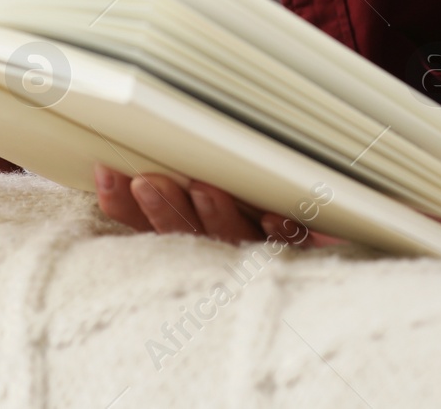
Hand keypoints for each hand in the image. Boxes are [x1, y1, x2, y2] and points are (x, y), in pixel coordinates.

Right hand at [93, 164, 342, 247]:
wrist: (333, 282)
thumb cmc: (261, 227)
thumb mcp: (213, 205)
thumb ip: (173, 193)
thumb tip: (121, 158)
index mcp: (193, 241)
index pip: (150, 225)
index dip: (126, 205)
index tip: (107, 176)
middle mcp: (223, 255)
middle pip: (186, 234)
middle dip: (164, 208)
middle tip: (146, 181)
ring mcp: (262, 257)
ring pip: (233, 239)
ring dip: (216, 214)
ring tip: (203, 188)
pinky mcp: (305, 256)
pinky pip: (291, 246)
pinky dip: (280, 232)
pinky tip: (272, 218)